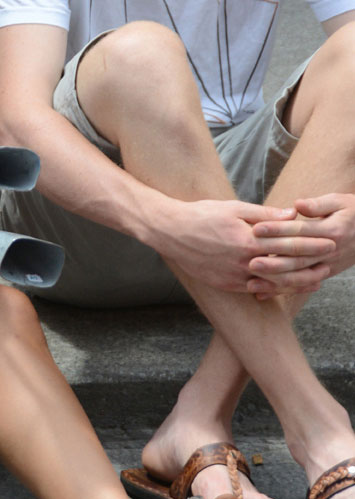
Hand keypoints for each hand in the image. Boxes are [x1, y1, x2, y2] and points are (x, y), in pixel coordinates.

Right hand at [157, 198, 333, 294]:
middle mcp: (243, 262)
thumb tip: (292, 214)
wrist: (170, 232)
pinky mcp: (225, 285)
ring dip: (296, 282)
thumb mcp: (234, 207)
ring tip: (314, 280)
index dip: (311, 244)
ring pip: (273, 283)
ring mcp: (234, 276)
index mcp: (248, 240)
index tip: (329, 242)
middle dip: (310, 265)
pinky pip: (255, 290)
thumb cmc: (202, 215)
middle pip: (285, 267)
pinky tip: (285, 287)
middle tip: (329, 262)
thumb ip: (265, 214)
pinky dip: (273, 290)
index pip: (288, 243)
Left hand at [248, 194, 354, 296]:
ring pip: (298, 276)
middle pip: (297, 257)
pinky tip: (263, 294)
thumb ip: (318, 205)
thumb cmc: (354, 212)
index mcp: (331, 231)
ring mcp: (327, 265)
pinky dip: (282, 290)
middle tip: (250, 262)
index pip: (300, 230)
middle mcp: (328, 251)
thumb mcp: (340, 202)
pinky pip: (302, 285)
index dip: (278, 229)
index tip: (256, 228)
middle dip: (273, 261)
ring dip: (275, 281)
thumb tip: (298, 204)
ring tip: (252, 284)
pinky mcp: (324, 274)